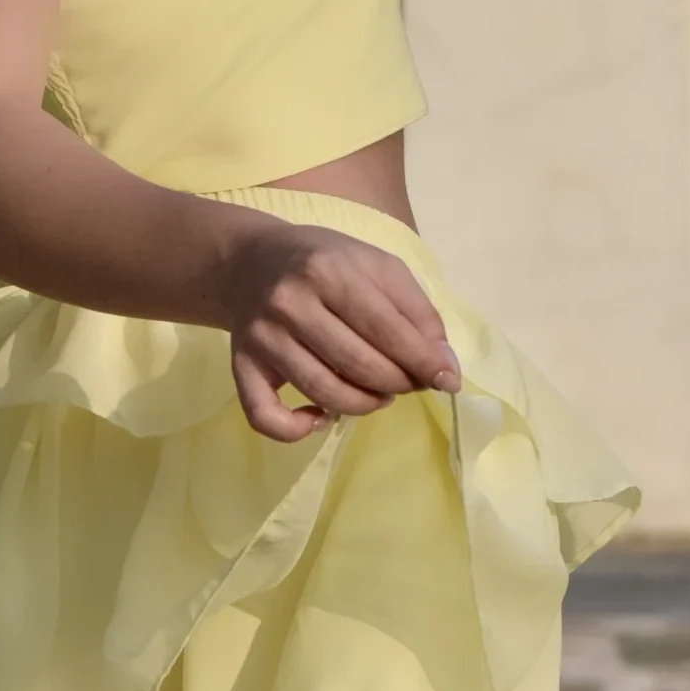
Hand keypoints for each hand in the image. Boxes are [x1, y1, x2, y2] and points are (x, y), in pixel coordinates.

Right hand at [218, 220, 461, 443]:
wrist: (250, 260)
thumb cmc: (325, 262)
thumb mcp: (376, 266)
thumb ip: (416, 311)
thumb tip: (444, 366)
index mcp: (328, 271)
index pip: (386, 330)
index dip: (423, 361)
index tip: (447, 381)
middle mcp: (290, 303)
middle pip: (358, 365)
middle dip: (398, 383)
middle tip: (408, 382)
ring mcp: (263, 338)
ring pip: (324, 392)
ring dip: (364, 405)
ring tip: (378, 394)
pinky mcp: (242, 365)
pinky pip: (264, 416)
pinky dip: (296, 430)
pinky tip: (320, 418)